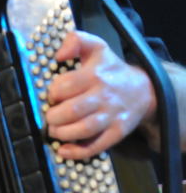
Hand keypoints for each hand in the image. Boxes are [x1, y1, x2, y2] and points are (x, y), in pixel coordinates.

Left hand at [46, 30, 156, 159]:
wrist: (143, 90)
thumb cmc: (110, 70)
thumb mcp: (96, 47)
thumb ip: (76, 40)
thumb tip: (60, 54)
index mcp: (95, 74)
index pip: (65, 85)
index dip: (52, 93)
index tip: (51, 96)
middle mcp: (104, 95)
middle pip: (72, 110)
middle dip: (53, 116)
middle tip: (49, 116)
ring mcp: (111, 116)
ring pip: (83, 129)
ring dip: (62, 133)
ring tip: (54, 130)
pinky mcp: (116, 133)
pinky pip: (95, 146)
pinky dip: (76, 152)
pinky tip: (63, 150)